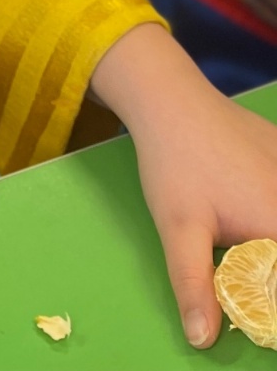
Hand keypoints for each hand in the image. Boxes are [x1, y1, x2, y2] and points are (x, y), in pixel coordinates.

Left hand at [91, 23, 276, 347]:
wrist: (170, 97)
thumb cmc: (174, 165)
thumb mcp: (178, 230)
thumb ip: (195, 286)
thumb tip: (202, 341)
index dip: (271, 297)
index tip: (260, 299)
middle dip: (269, 265)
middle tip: (244, 261)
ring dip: (268, 236)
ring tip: (242, 226)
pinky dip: (271, 203)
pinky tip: (249, 199)